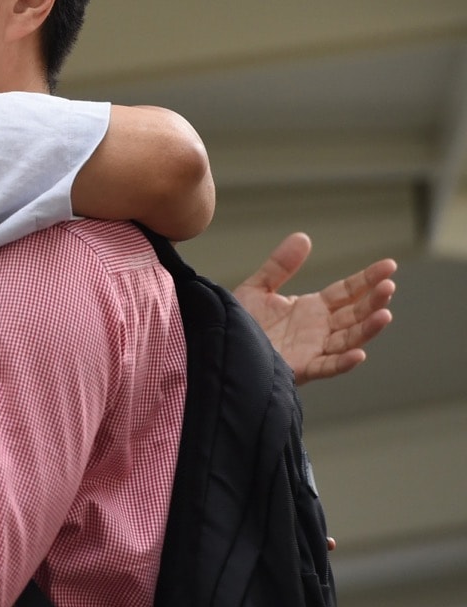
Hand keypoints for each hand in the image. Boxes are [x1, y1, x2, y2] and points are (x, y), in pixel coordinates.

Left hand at [234, 233, 396, 383]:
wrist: (217, 347)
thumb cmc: (239, 324)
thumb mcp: (258, 289)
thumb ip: (280, 266)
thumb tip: (303, 237)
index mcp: (312, 309)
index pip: (347, 292)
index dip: (368, 279)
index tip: (389, 266)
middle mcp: (318, 329)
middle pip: (355, 314)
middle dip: (374, 301)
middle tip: (389, 286)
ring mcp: (312, 350)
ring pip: (348, 339)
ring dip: (368, 329)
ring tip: (385, 315)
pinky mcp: (300, 368)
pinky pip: (326, 367)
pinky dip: (343, 362)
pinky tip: (359, 353)